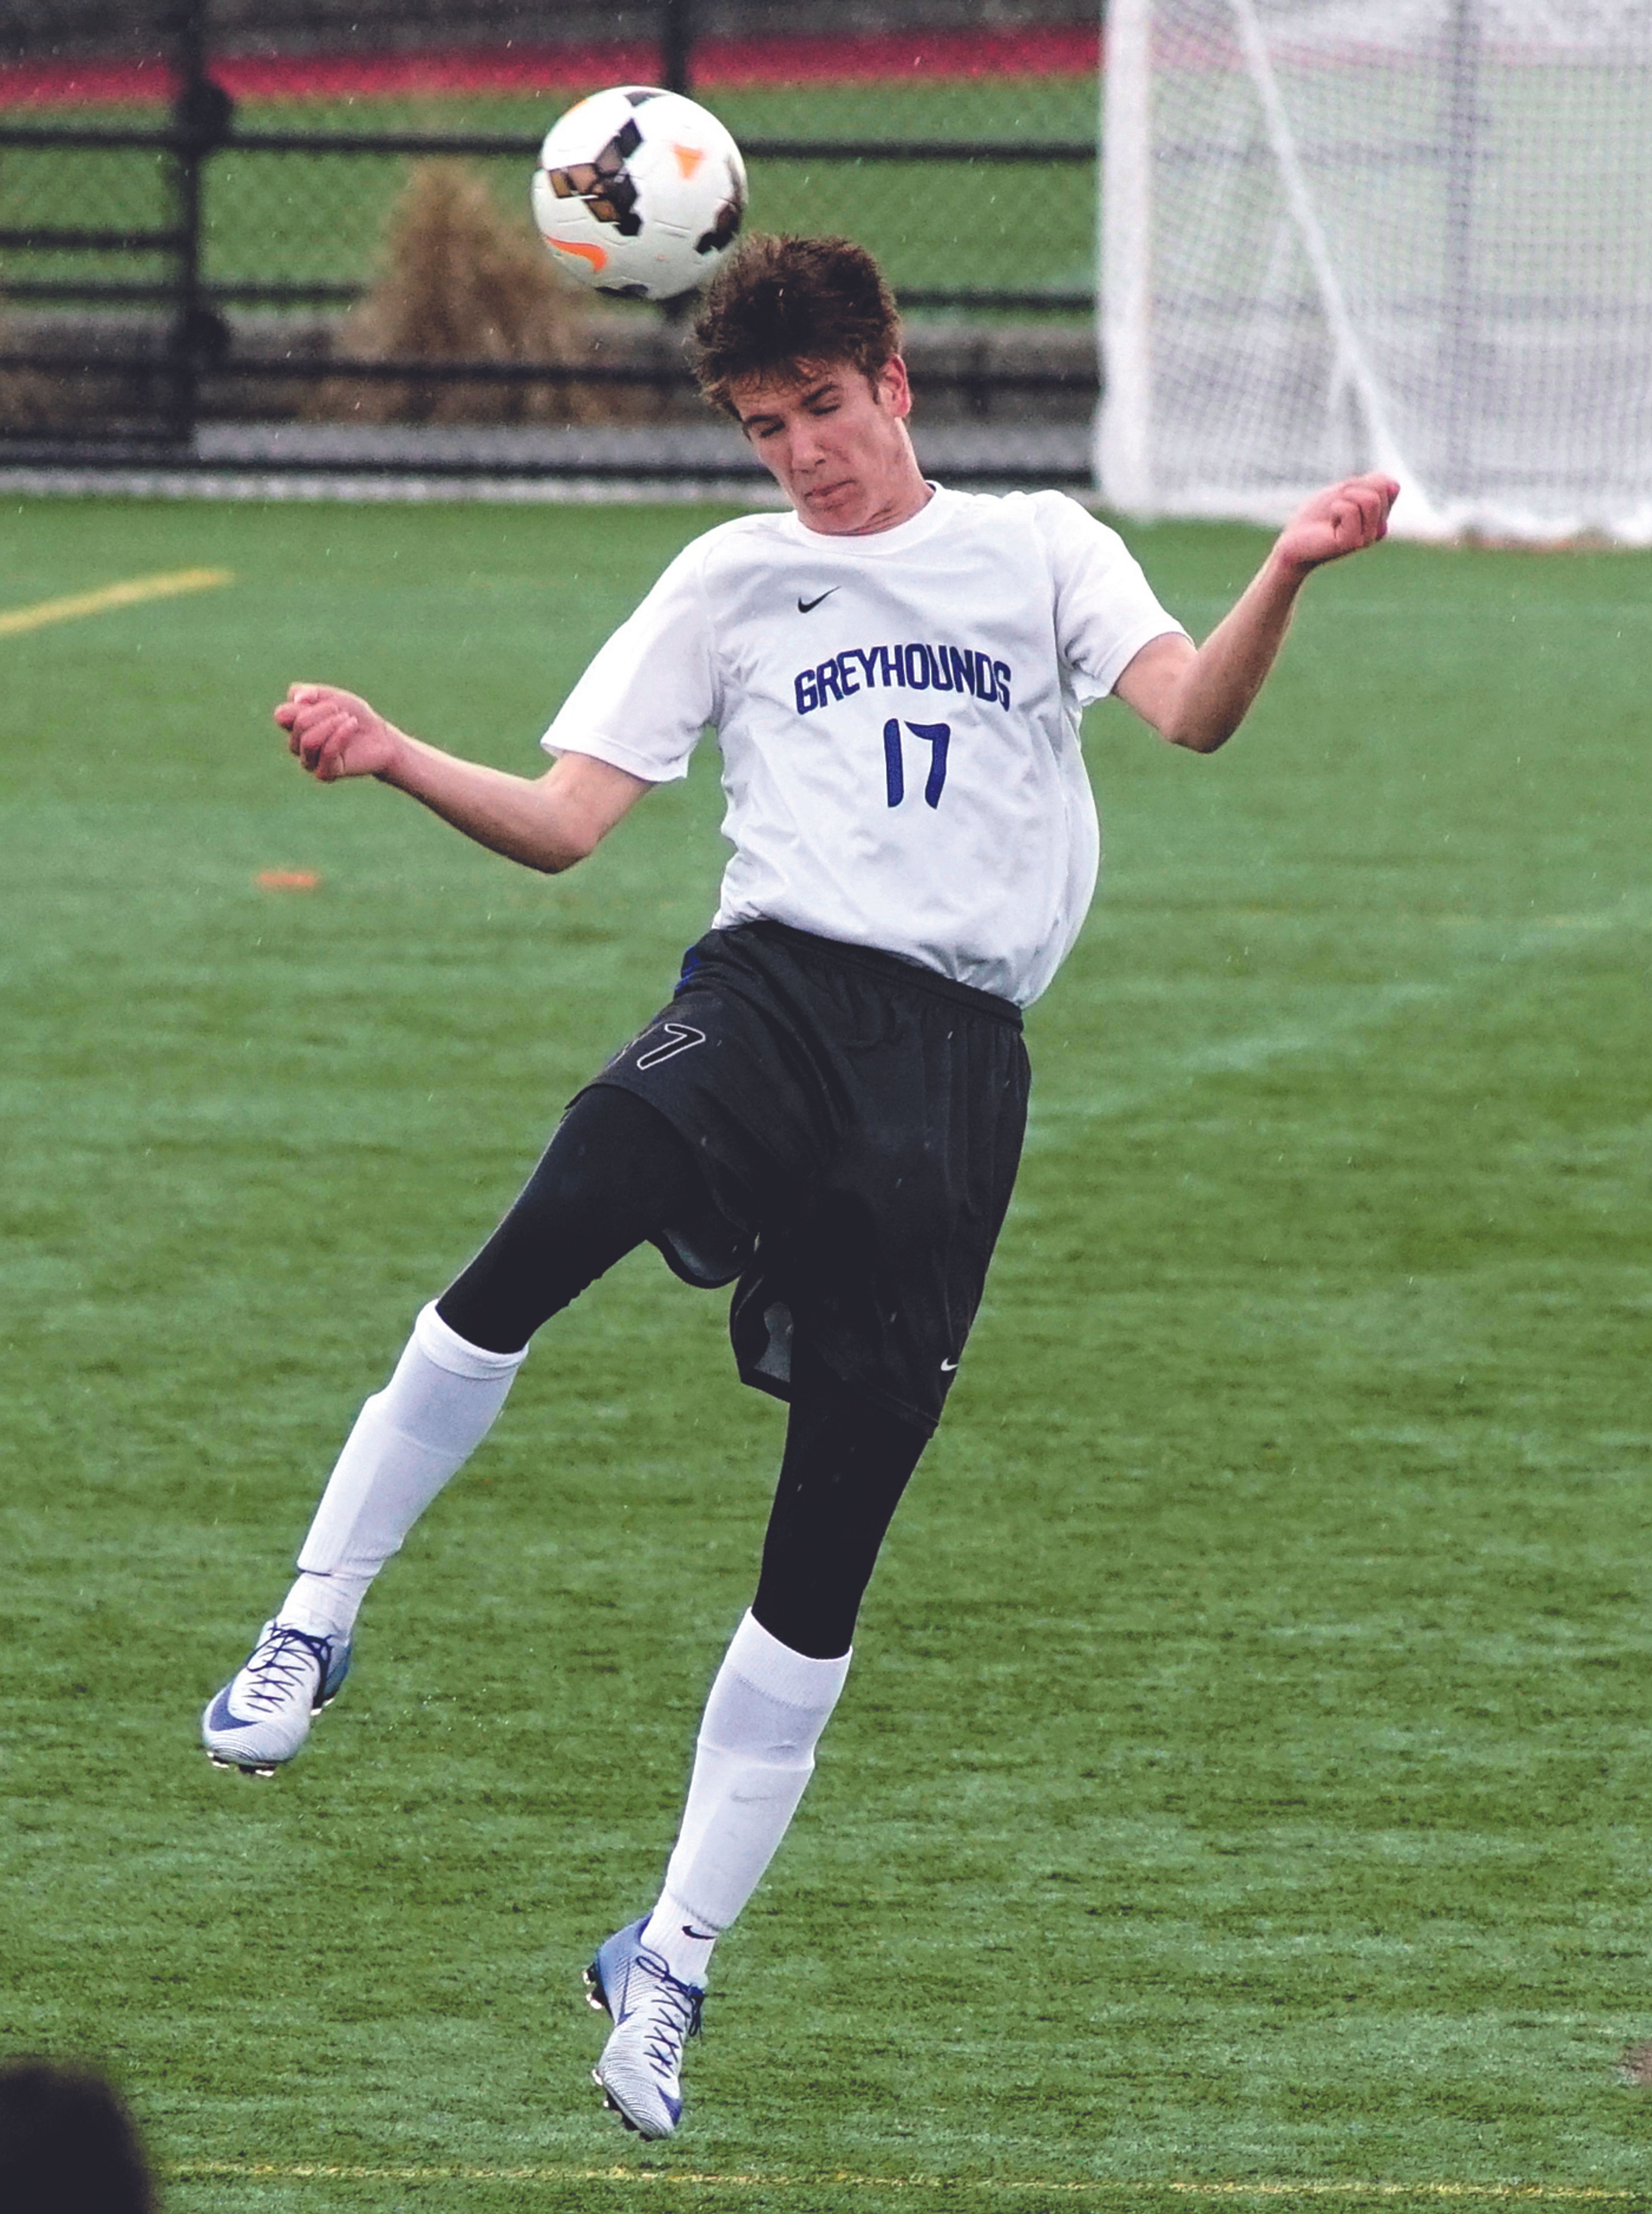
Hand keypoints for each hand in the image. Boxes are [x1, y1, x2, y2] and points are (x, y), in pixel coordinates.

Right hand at [274, 683, 403, 782]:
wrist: (380, 737)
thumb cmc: (354, 716)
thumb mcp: (333, 696)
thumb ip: (311, 693)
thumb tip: (296, 699)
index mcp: (294, 726)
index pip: (282, 714)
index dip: (304, 703)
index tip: (327, 701)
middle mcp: (297, 746)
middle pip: (298, 725)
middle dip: (323, 712)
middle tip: (341, 711)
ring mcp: (309, 762)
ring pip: (308, 741)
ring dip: (331, 724)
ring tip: (348, 718)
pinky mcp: (325, 774)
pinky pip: (326, 753)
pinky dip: (341, 735)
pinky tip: (352, 725)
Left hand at [1272, 472, 1398, 574]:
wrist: (1293, 541)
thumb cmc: (1316, 516)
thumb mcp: (1346, 490)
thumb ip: (1372, 484)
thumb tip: (1394, 486)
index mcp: (1379, 516)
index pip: (1386, 485)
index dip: (1361, 483)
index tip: (1344, 497)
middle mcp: (1378, 529)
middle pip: (1380, 490)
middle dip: (1352, 489)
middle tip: (1335, 507)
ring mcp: (1367, 538)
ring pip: (1370, 499)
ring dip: (1344, 498)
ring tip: (1333, 514)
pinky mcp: (1353, 543)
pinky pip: (1351, 510)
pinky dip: (1336, 508)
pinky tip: (1329, 524)